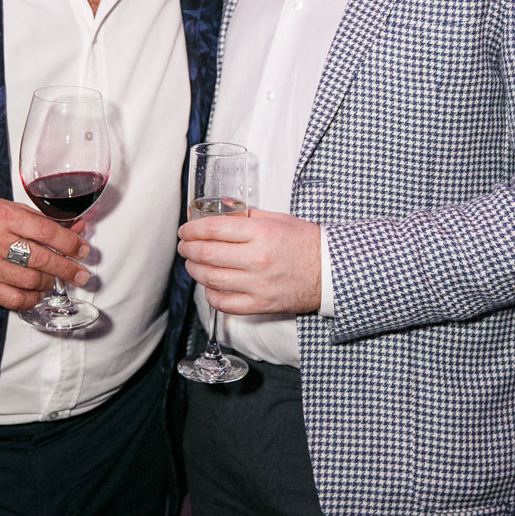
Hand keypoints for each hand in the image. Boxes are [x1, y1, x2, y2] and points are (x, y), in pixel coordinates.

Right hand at [0, 196, 90, 309]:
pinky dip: (33, 297)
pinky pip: (15, 299)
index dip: (70, 242)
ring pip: (31, 280)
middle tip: (82, 273)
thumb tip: (76, 228)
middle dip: (68, 268)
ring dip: (51, 282)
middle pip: (42, 259)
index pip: (46, 231)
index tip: (83, 250)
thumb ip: (41, 220)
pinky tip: (38, 292)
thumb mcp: (7, 209)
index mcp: (2, 215)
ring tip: (57, 279)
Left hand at [178, 208, 320, 314]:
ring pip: (212, 279)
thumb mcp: (278, 219)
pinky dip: (211, 295)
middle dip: (188, 249)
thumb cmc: (305, 242)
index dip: (193, 229)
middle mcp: (257, 259)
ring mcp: (258, 284)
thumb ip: (248, 216)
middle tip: (183, 245)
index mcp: (261, 233)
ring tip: (191, 263)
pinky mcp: (261, 304)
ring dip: (195, 270)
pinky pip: (226, 303)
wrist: (330, 270)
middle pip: (208, 254)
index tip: (185, 230)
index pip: (214, 229)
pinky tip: (209, 286)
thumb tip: (221, 211)